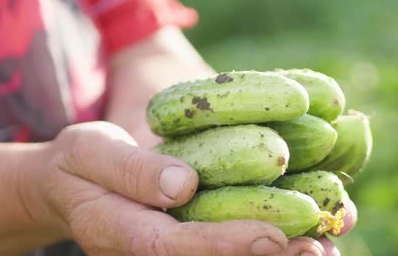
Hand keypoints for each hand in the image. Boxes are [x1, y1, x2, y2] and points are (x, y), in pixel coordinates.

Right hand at [20, 121, 328, 254]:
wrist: (72, 184)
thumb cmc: (80, 162)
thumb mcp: (89, 151)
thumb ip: (129, 169)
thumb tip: (182, 185)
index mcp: (121, 233)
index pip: (174, 247)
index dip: (224, 244)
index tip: (271, 236)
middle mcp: (152, 249)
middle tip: (317, 248)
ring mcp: (172, 245)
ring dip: (277, 254)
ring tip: (325, 244)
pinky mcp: (189, 235)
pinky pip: (229, 240)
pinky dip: (271, 237)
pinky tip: (307, 229)